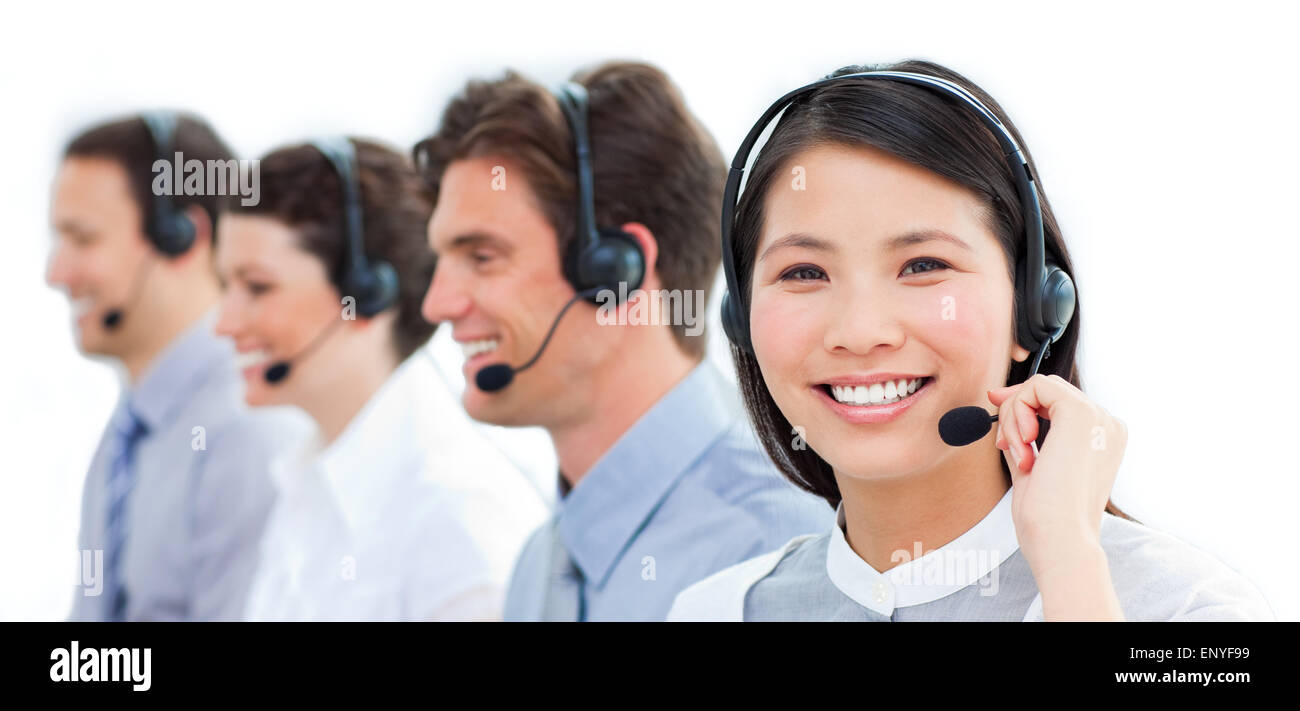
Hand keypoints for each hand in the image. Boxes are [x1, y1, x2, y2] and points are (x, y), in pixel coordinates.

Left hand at [988, 374, 1127, 619]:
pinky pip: (1035, 387)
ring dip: (1014, 419)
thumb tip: (1001, 399)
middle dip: (1014, 412)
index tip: (1002, 429)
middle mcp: (1106, 424)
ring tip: (1022, 457)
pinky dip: (1017, 412)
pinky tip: (1024, 445)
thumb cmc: (1047, 518)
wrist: (1061, 540)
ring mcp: (1097, 417)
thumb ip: (1024, 434)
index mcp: (1102, 439)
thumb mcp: (1033, 467)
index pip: (1058, 402)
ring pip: (1039, 388)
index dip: (1023, 407)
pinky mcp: (1080, 413)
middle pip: (1047, 391)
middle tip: (1005, 445)